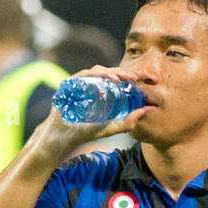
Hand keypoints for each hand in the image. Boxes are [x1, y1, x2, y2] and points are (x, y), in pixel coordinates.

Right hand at [35, 63, 153, 164]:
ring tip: (120, 78)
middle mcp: (89, 85)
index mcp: (98, 92)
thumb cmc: (84, 133)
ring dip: (109, 71)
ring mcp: (79, 83)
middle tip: (131, 77)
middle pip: (106, 73)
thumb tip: (144, 112)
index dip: (125, 77)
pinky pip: (84, 73)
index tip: (136, 79)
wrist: (63, 136)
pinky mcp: (70, 83)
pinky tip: (105, 76)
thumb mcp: (109, 129)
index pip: (113, 80)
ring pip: (96, 71)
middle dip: (120, 72)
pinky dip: (95, 73)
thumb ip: (127, 123)